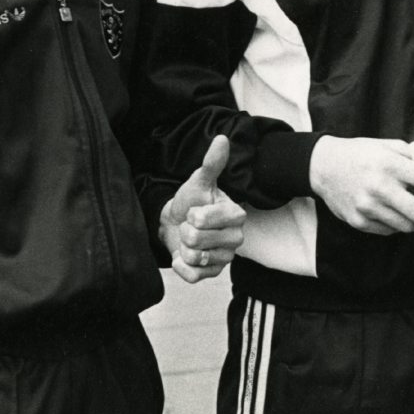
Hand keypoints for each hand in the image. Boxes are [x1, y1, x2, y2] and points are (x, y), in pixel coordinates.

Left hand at [159, 135, 246, 282]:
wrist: (177, 223)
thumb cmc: (191, 202)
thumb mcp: (198, 182)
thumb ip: (212, 163)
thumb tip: (221, 139)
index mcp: (236, 215)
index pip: (204, 219)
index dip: (192, 215)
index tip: (196, 210)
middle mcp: (237, 238)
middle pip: (196, 239)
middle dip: (186, 231)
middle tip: (191, 225)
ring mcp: (226, 257)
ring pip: (194, 257)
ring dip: (184, 248)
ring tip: (190, 239)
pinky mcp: (213, 274)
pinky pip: (192, 275)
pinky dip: (181, 265)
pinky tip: (185, 254)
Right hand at [309, 136, 413, 236]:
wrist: (323, 167)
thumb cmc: (360, 153)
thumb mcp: (388, 145)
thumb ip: (413, 158)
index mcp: (389, 165)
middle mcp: (379, 188)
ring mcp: (368, 208)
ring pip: (407, 226)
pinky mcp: (359, 222)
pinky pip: (389, 230)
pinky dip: (402, 225)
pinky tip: (405, 216)